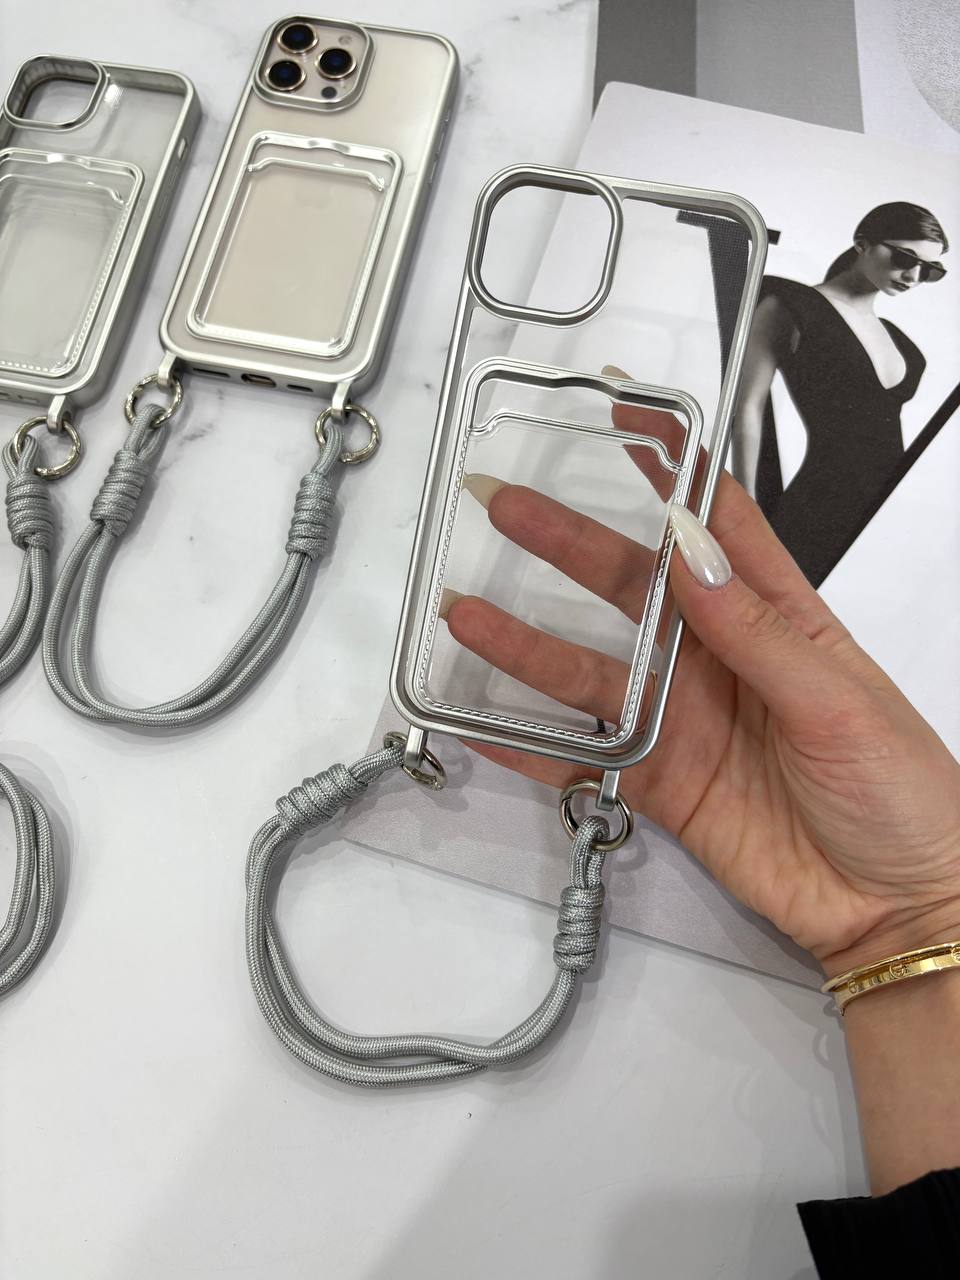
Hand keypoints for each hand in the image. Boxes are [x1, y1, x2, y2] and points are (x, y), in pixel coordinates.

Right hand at [442, 406, 959, 976]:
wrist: (897, 906)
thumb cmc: (902, 795)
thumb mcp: (837, 700)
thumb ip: (755, 633)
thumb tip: (692, 556)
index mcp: (780, 620)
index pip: (715, 524)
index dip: (670, 470)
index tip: (625, 420)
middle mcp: (720, 661)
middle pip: (630, 588)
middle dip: (568, 544)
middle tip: (508, 507)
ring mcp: (685, 723)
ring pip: (590, 674)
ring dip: (527, 646)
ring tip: (469, 617)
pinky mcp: (662, 785)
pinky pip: (582, 759)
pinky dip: (530, 746)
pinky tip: (484, 724)